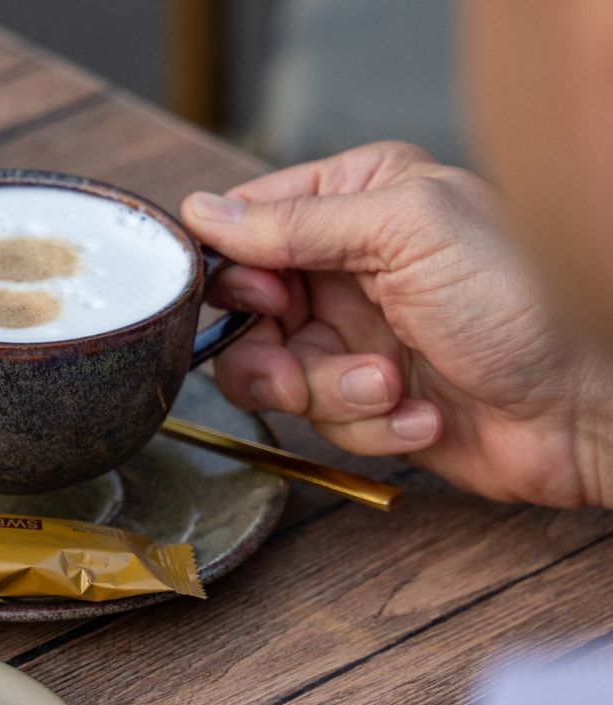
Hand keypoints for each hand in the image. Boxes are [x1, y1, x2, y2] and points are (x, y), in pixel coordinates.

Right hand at [181, 141, 611, 507]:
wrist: (583, 407)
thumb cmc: (523, 301)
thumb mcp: (407, 231)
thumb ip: (298, 223)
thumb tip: (204, 213)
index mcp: (356, 202)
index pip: (248, 225)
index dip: (237, 271)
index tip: (261, 302)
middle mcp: (346, 269)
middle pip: (246, 315)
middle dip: (272, 355)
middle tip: (297, 372)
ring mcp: (352, 338)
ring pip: (273, 376)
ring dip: (331, 395)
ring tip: (392, 389)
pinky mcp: (364, 400)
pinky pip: (320, 420)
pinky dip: (371, 426)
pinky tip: (425, 416)